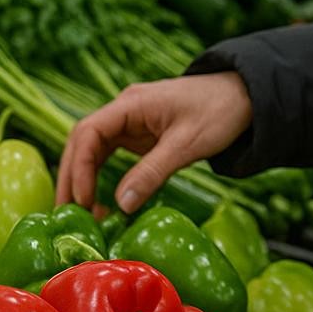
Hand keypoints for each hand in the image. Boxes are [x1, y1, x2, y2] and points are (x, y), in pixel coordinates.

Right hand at [57, 72, 252, 214]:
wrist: (245, 96)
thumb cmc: (219, 112)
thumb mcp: (186, 145)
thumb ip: (152, 173)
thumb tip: (121, 205)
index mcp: (131, 103)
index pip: (88, 132)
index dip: (79, 167)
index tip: (83, 200)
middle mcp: (124, 109)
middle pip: (82, 141)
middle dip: (72, 177)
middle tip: (67, 214)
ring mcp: (130, 121)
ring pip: (92, 149)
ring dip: (83, 179)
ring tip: (82, 215)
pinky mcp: (139, 133)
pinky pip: (109, 154)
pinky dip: (101, 177)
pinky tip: (101, 202)